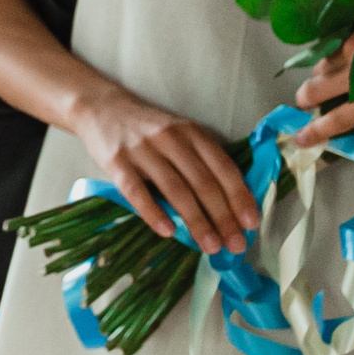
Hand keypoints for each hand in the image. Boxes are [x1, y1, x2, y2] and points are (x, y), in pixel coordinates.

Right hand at [65, 85, 261, 254]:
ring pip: (176, 190)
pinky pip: (137, 191)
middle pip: (203, 182)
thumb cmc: (148, 129)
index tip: (251, 223)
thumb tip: (231, 205)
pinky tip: (168, 232)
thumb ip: (202, 160)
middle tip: (235, 244)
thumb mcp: (181, 133)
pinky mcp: (117, 162)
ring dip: (197, 221)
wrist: (102, 108)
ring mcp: (142, 150)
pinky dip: (154, 213)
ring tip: (210, 246)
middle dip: (223, 217)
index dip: (240, 196)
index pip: (223, 167)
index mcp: (192, 132)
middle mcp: (170, 138)